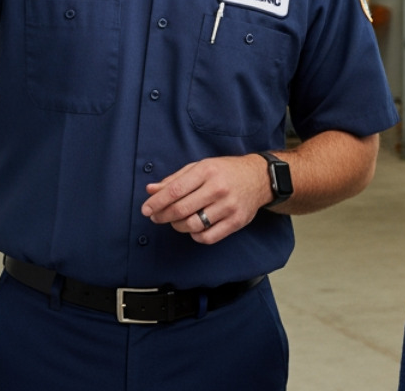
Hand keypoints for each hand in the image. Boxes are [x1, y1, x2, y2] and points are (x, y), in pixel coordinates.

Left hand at [141, 154, 270, 244]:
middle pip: (182, 209)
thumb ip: (174, 179)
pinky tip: (193, 228)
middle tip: (155, 217)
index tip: (145, 209)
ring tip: (175, 221)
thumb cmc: (225, 171)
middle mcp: (218, 188)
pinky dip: (195, 236)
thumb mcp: (200, 167)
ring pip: (193, 225)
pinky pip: (208, 237)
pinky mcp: (236, 222)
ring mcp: (229, 206)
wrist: (258, 178)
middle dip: (163, 216)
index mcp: (207, 171)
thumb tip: (150, 190)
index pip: (175, 190)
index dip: (157, 202)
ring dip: (178, 226)